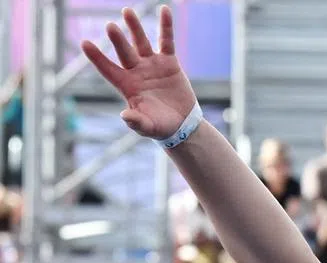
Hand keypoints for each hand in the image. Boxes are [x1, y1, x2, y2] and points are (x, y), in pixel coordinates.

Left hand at [82, 7, 197, 139]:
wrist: (182, 124)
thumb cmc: (161, 126)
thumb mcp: (149, 127)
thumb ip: (137, 123)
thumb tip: (125, 117)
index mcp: (127, 85)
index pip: (108, 69)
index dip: (97, 57)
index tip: (85, 43)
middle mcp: (136, 70)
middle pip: (125, 52)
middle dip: (118, 40)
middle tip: (110, 27)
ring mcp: (151, 64)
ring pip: (141, 42)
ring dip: (134, 27)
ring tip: (127, 12)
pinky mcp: (168, 62)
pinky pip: (166, 41)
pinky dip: (166, 26)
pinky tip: (164, 10)